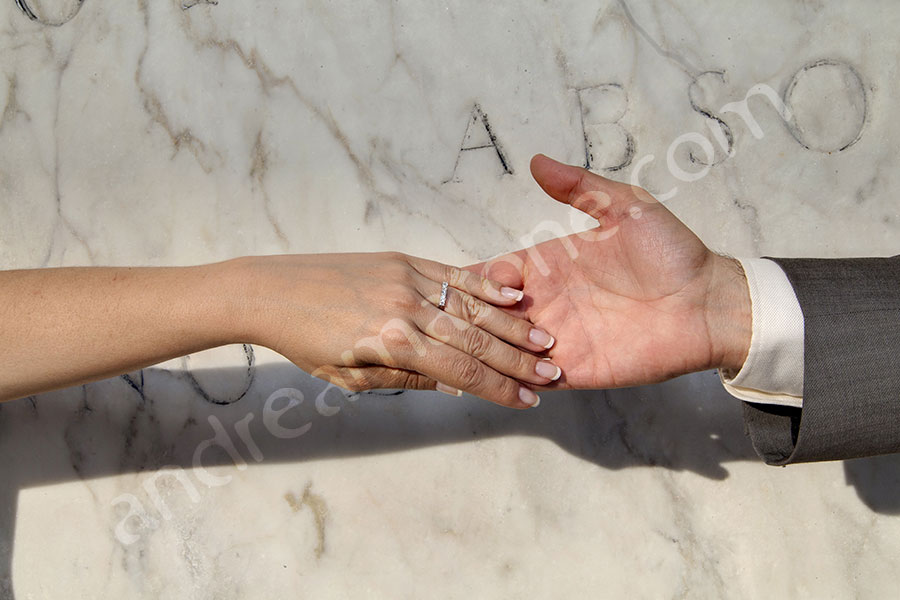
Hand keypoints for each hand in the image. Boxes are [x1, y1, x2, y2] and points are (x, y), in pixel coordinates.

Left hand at [235, 252, 561, 407]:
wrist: (269, 291)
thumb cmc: (305, 344)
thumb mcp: (352, 376)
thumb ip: (409, 377)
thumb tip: (457, 384)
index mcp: (392, 343)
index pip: (461, 372)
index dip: (499, 388)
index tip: (529, 399)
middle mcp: (406, 308)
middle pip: (476, 339)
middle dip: (518, 359)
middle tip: (553, 370)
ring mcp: (406, 278)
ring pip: (472, 304)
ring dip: (512, 323)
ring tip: (543, 338)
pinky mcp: (401, 259)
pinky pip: (453, 274)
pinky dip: (485, 285)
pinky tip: (512, 294)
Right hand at [470, 155, 751, 389]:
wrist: (709, 302)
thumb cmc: (671, 253)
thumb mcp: (625, 206)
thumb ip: (579, 186)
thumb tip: (537, 160)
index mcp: (548, 265)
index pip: (494, 274)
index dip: (478, 278)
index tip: (479, 280)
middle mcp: (546, 303)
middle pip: (490, 315)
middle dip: (472, 318)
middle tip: (462, 320)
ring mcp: (558, 340)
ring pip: (503, 350)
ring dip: (489, 350)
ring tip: (482, 348)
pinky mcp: (576, 370)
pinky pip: (532, 379)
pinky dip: (513, 378)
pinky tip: (504, 372)